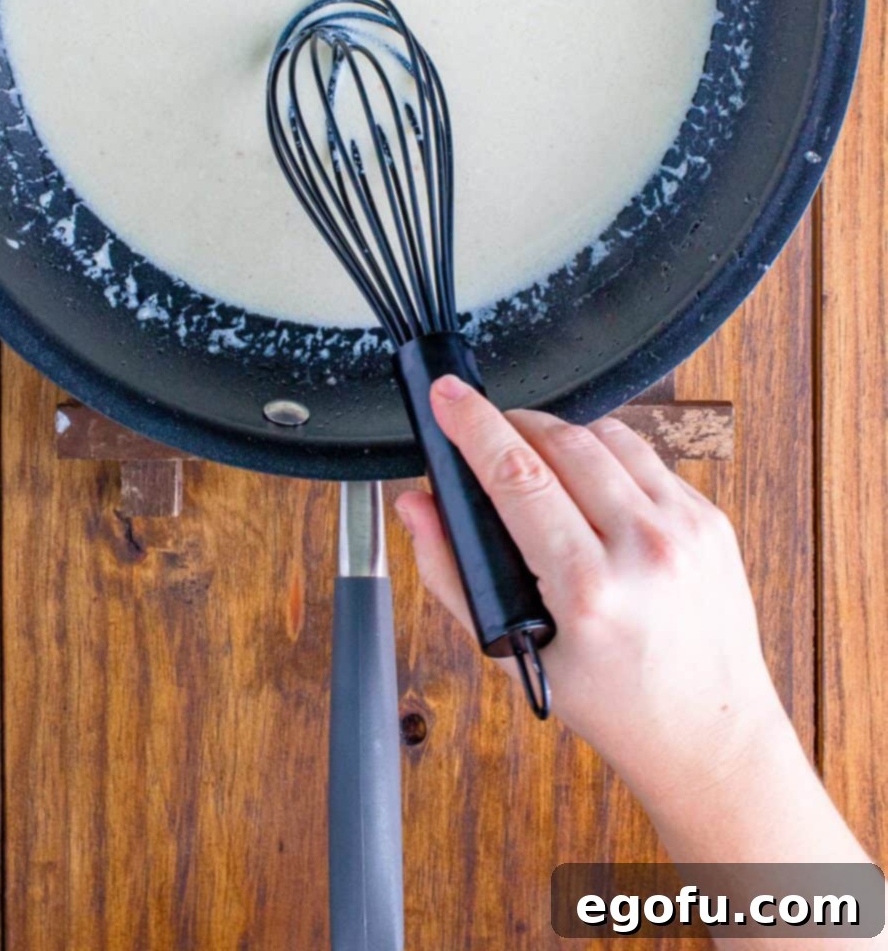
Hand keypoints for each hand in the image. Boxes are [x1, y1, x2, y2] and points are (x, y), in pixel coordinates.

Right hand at [394, 376, 786, 808]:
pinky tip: (591, 488)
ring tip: (537, 460)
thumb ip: (452, 575)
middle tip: (486, 432)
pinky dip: (608, 458)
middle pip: (562, 442)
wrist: (709, 733)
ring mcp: (687, 530)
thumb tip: (418, 507)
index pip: (519, 477)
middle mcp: (646, 551)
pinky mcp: (711, 518)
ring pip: (608, 436)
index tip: (448, 396)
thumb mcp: (517, 654)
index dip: (475, 426)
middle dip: (513, 424)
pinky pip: (647, 458)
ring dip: (561, 435)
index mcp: (590, 590)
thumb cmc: (615, 704)